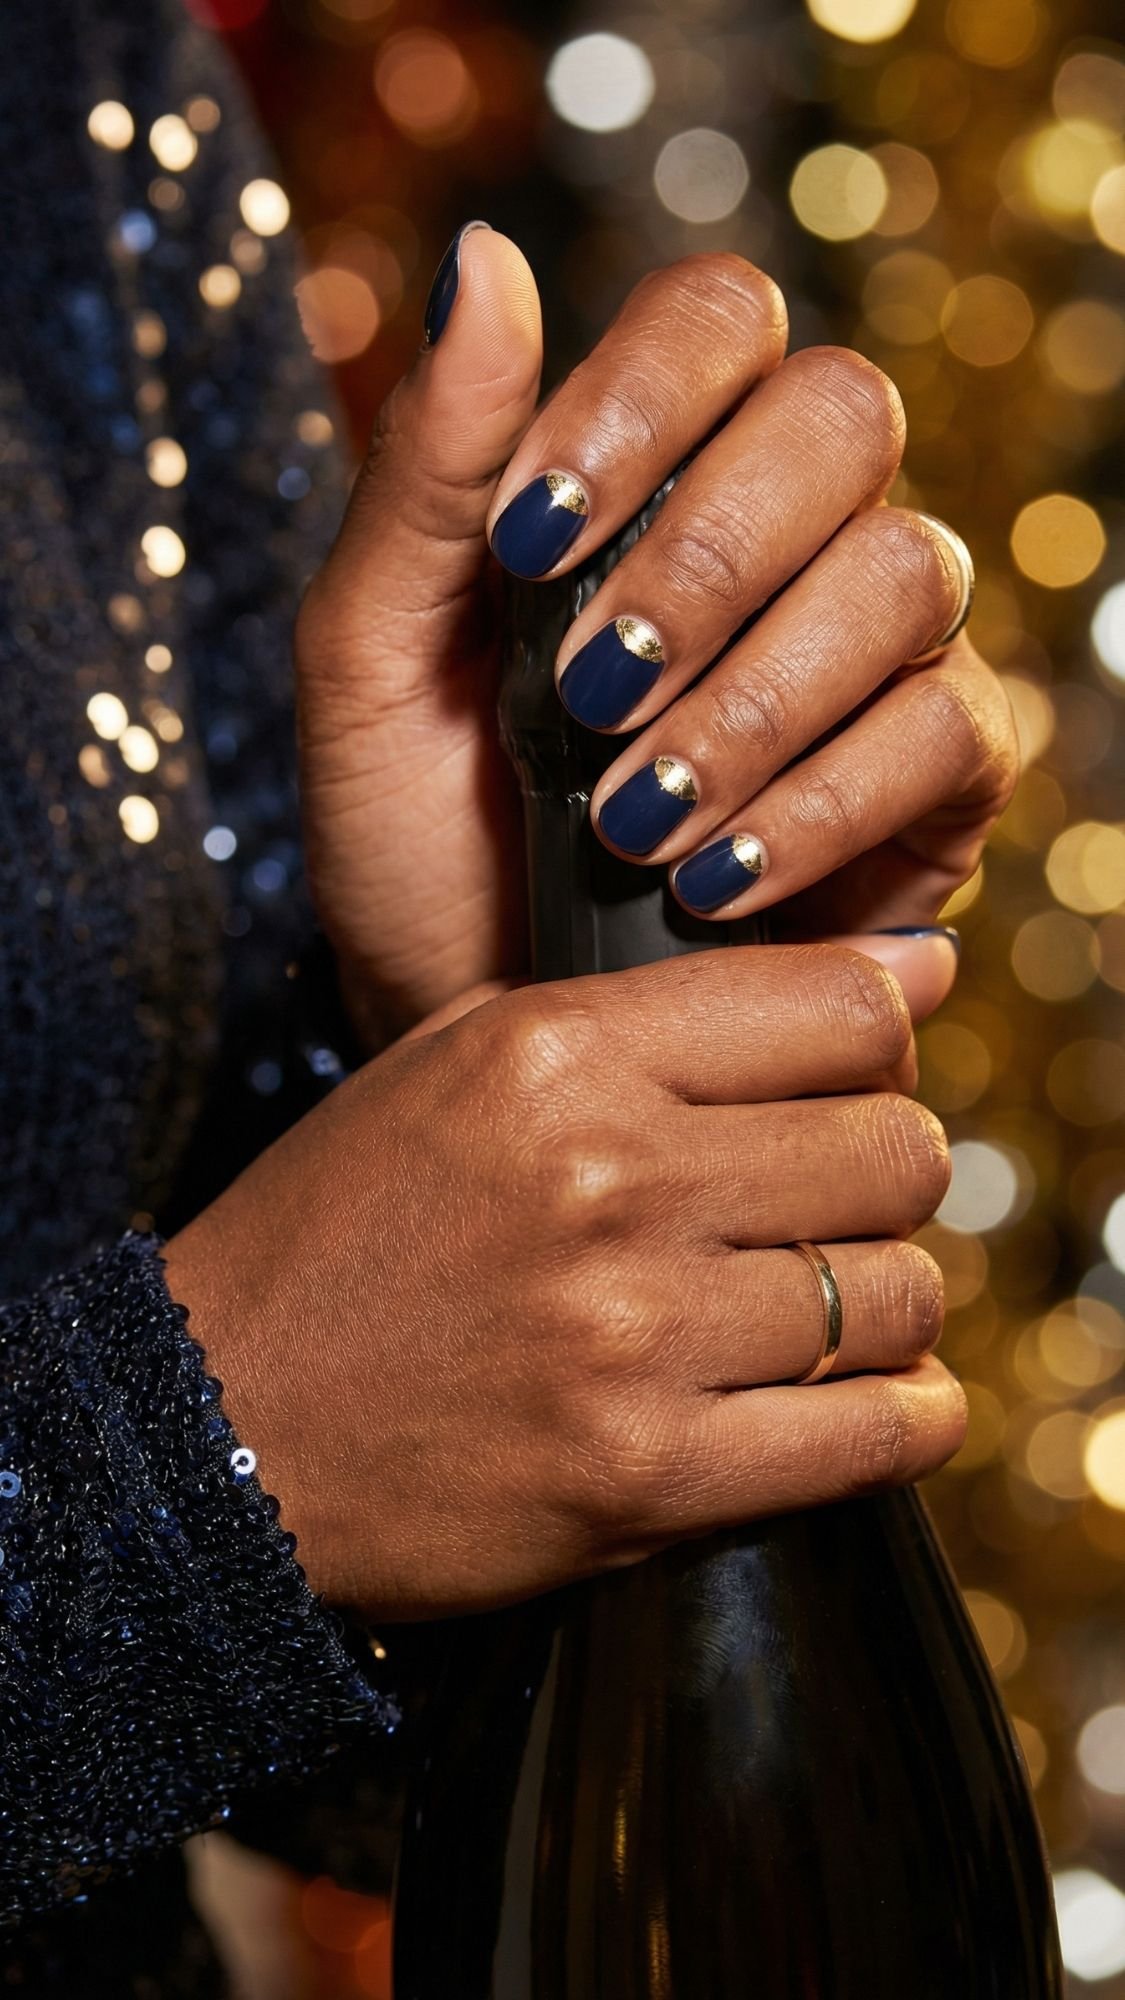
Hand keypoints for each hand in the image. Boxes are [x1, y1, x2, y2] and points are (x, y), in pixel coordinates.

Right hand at [162, 939, 965, 1621]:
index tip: (852, 1081)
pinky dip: (903, 1417)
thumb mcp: (469, 1059)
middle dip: (887, 1175)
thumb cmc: (350, 1231)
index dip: (882, 1044)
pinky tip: (861, 1398)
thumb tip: (918, 962)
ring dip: (884, 1302)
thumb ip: (677, 1006)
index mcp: (557, 1052)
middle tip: (827, 1204)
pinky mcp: (646, 1477)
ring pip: (902, 1293)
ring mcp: (629, 1333)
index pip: (849, 1009)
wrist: (220, 1423)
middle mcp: (607, 1177)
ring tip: (817, 1308)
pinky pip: (880, 1435)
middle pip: (899, 1148)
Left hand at [296, 239, 1016, 1035]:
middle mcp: (783, 533)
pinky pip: (948, 730)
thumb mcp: (370, 659)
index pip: (716, 319)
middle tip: (588, 692)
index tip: (529, 543)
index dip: (643, 401)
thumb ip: (426, 470)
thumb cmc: (417, 841)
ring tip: (633, 818)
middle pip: (841, 417)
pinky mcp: (937, 776)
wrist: (477, 1023)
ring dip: (755, 699)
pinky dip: (822, 804)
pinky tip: (712, 881)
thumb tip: (484, 254)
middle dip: (708, 557)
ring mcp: (874, 649)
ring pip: (906, 572)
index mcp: (650, 469)